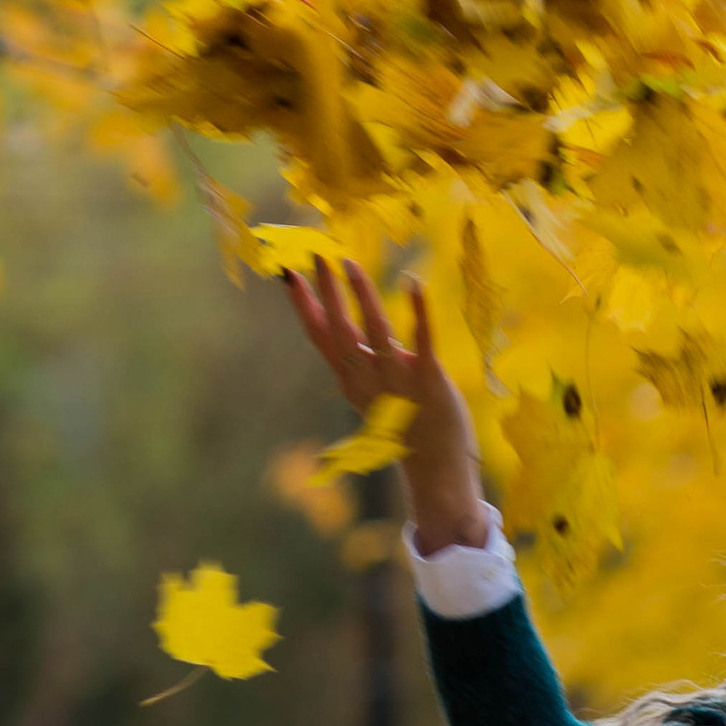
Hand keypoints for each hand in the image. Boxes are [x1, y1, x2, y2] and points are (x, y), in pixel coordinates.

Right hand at [286, 258, 486, 554]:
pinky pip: (422, 341)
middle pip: (339, 330)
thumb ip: (361, 364)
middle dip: (327, 293)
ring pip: (374, 331)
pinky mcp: (429, 380)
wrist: (437, 470)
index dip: (304, 306)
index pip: (320, 337)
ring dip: (362, 296)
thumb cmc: (406, 428)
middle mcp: (368, 379)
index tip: (288, 274)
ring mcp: (398, 380)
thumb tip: (346, 332)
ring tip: (350, 264)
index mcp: (351, 381)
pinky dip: (418, 311)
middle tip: (317, 255)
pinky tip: (414, 282)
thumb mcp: (373, 395)